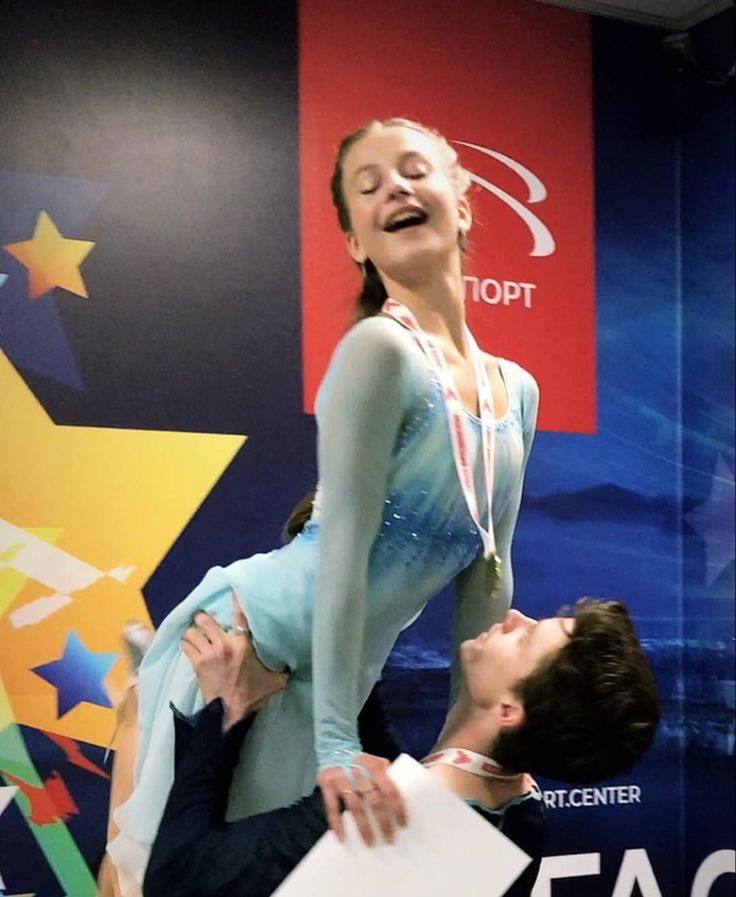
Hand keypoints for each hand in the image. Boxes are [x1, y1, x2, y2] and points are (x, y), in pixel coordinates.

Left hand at [181, 591, 287, 729]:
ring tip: (196, 633)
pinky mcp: (197, 663)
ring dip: (192, 632)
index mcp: (244, 644)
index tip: (232, 588)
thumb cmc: (252, 694)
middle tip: (205, 620)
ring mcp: (208, 653)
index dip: (235, 600)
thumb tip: (296, 662)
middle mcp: (224, 644)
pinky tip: (190, 644)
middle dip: (203, 618)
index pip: (240, 616)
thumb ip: (284, 668)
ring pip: (192, 631)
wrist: (230, 712)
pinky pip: (186, 644)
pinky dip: (186, 643)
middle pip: (205, 619)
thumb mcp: (275, 680)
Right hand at [317, 752, 406, 845]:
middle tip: (389, 840)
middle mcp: (359, 772)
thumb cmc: (360, 761)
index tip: (403, 826)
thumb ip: (388, 777)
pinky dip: (337, 823)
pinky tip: (342, 838)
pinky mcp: (326, 784)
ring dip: (363, 827)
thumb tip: (404, 796)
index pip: (391, 790)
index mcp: (375, 767)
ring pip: (355, 806)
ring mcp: (342, 778)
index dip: (398, 809)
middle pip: (374, 801)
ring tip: (370, 843)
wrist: (334, 746)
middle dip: (383, 823)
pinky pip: (332, 806)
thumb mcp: (376, 762)